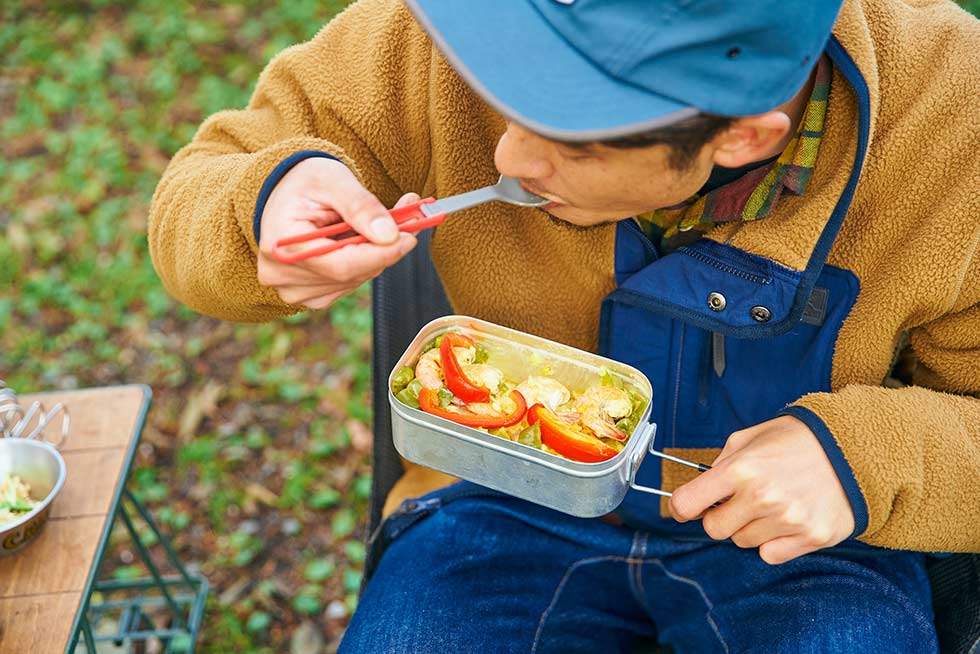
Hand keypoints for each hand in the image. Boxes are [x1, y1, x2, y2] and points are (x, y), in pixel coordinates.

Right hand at [257, 157, 418, 308]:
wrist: (283, 193)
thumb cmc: (304, 182)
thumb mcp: (333, 179)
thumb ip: (361, 205)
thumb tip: (389, 235)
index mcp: (281, 243)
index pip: (341, 265)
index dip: (381, 254)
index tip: (409, 237)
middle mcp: (281, 273)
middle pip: (350, 274)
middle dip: (384, 250)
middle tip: (409, 222)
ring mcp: (291, 289)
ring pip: (354, 281)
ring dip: (374, 256)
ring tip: (377, 226)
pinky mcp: (305, 295)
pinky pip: (347, 285)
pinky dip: (361, 265)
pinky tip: (355, 242)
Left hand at [668, 415, 854, 563]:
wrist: (853, 448)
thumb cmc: (797, 439)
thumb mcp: (750, 437)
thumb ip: (721, 463)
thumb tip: (701, 489)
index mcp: (741, 469)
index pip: (688, 502)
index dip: (681, 507)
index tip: (685, 508)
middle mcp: (762, 497)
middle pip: (714, 528)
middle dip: (719, 516)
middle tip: (737, 502)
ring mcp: (788, 520)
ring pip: (743, 542)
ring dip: (749, 527)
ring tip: (771, 503)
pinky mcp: (811, 537)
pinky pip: (770, 555)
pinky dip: (772, 542)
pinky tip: (786, 519)